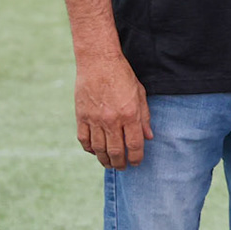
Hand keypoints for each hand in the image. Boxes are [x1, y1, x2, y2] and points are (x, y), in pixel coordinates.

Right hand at [75, 52, 151, 168]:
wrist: (98, 61)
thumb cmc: (122, 75)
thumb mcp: (140, 93)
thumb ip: (144, 117)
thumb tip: (149, 137)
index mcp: (130, 114)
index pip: (134, 145)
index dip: (136, 158)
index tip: (136, 163)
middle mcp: (112, 119)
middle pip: (115, 151)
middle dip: (120, 163)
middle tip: (122, 167)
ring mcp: (95, 119)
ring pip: (98, 149)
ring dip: (104, 160)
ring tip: (109, 164)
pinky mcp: (81, 116)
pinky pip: (84, 140)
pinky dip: (89, 149)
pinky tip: (94, 151)